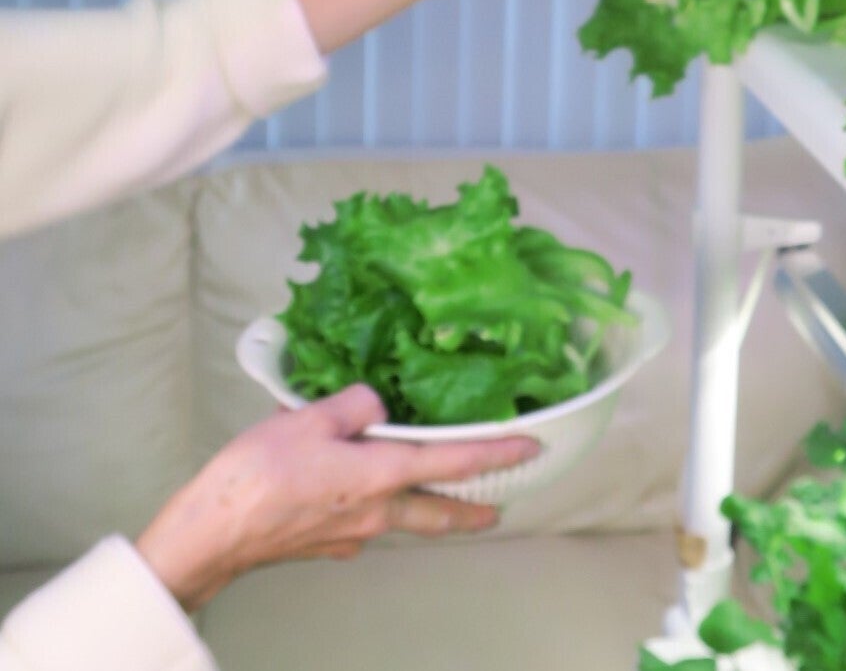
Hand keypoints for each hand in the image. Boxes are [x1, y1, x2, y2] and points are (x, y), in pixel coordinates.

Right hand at [135, 385, 536, 610]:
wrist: (210, 535)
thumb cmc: (257, 476)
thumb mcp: (311, 416)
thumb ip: (356, 404)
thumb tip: (376, 404)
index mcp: (380, 475)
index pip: (455, 461)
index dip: (498, 453)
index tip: (530, 450)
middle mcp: (375, 511)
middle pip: (438, 510)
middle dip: (473, 509)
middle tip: (498, 508)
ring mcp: (350, 535)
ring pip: (405, 521)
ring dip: (431, 514)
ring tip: (446, 506)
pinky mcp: (324, 545)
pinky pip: (365, 526)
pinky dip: (381, 513)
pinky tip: (369, 504)